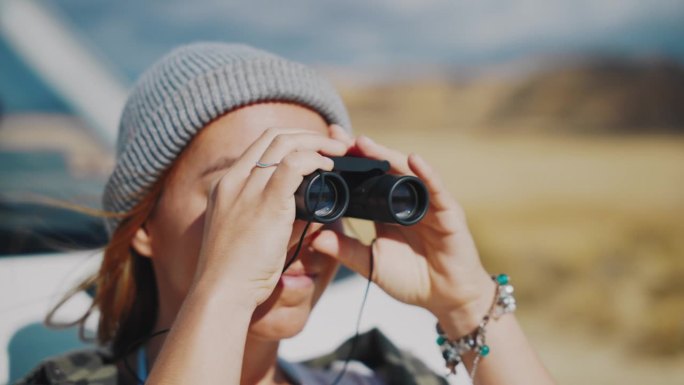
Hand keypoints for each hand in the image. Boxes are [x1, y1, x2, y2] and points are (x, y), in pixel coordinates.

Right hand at [193, 127, 347, 306]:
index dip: (291, 138)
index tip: (313, 147)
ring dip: (317, 143)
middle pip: (274, 137)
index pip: (260, 144)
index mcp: (226, 185)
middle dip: (308, 135)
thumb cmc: (235, 272)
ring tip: (337, 152)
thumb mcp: (244, 234)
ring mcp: (247, 189)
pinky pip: (293, 165)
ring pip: (285, 145)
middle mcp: (234, 180)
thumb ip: (269, 216)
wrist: (222, 291)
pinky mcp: (265, 202)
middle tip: (333, 145)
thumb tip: (308, 209)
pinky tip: (328, 167)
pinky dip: (315, 160)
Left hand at [311, 126, 494, 336]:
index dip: (347, 164)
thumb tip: (314, 239)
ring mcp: (428, 203)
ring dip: (386, 155)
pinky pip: (436, 189)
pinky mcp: (448, 212)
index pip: (364, 179)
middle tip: (337, 136)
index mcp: (386, 209)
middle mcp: (407, 199)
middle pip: (382, 169)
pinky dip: (427, 174)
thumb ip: (346, 251)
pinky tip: (414, 160)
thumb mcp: (371, 264)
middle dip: (361, 152)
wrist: (446, 298)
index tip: (323, 147)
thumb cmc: (412, 280)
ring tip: (363, 144)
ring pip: (406, 172)